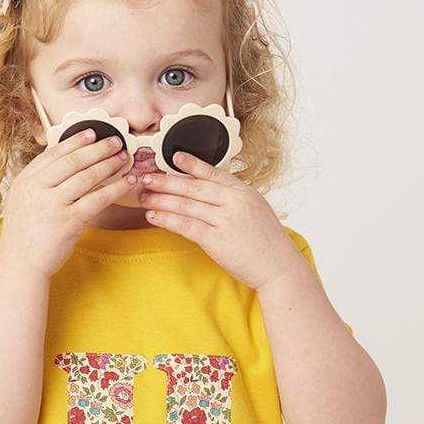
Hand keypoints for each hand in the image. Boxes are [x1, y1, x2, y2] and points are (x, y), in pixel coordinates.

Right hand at [0, 129, 136, 277]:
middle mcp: (37, 189)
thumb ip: (39, 183)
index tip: (91, 133)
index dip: (74, 141)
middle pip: (72, 161)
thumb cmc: (24, 235)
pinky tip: (127, 183)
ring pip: (86, 176)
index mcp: (25, 181)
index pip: (53, 153)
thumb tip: (65, 164)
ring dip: (108, 164)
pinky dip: (115, 189)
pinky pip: (97, 199)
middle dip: (97, 148)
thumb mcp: (22, 201)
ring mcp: (53, 204)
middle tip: (115, 141)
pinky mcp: (69, 221)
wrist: (20, 265)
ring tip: (123, 158)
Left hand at [137, 151, 301, 288]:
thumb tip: (207, 189)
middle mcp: (235, 202)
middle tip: (146, 178)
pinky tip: (153, 216)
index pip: (213, 173)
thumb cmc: (266, 241)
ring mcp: (226, 220)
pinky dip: (167, 219)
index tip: (173, 156)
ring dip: (161, 200)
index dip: (191, 164)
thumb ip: (233, 198)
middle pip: (193, 187)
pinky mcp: (217, 240)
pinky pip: (186, 226)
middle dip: (166, 181)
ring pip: (186, 205)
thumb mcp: (255, 209)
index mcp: (244, 191)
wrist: (279, 267)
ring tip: (143, 197)